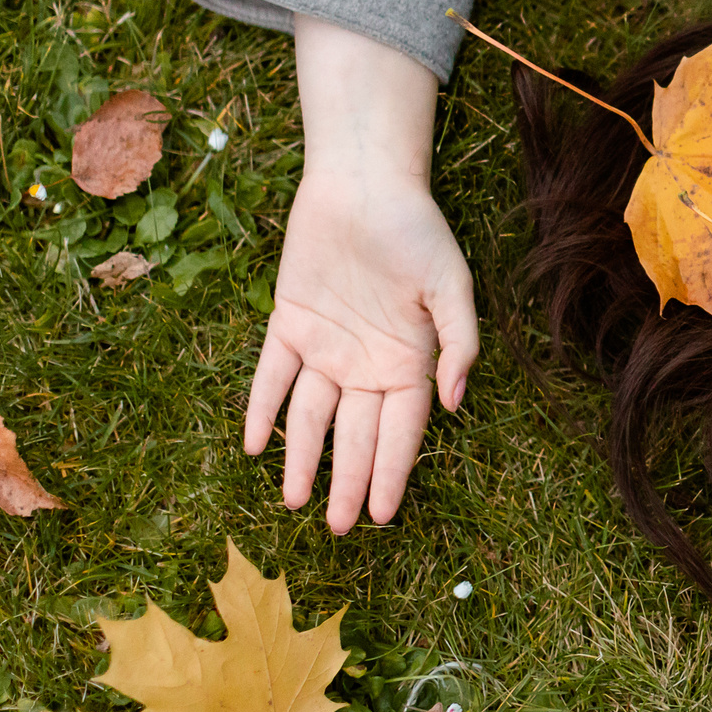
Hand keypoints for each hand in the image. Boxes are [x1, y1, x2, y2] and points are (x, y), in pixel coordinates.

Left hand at [243, 17, 478, 532]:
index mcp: (410, 360)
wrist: (364, 181)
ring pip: (310, 416)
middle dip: (348, 482)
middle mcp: (367, 362)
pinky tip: (254, 444)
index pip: (401, 432)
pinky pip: (272, 375)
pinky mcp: (289, 322)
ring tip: (294, 501)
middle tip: (338, 529)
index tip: (382, 516)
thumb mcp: (450, 286)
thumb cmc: (416, 230)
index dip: (392, 474)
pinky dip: (262, 408)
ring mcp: (326, 345)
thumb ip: (457, 344)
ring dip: (302, 457)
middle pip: (355, 435)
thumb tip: (454, 402)